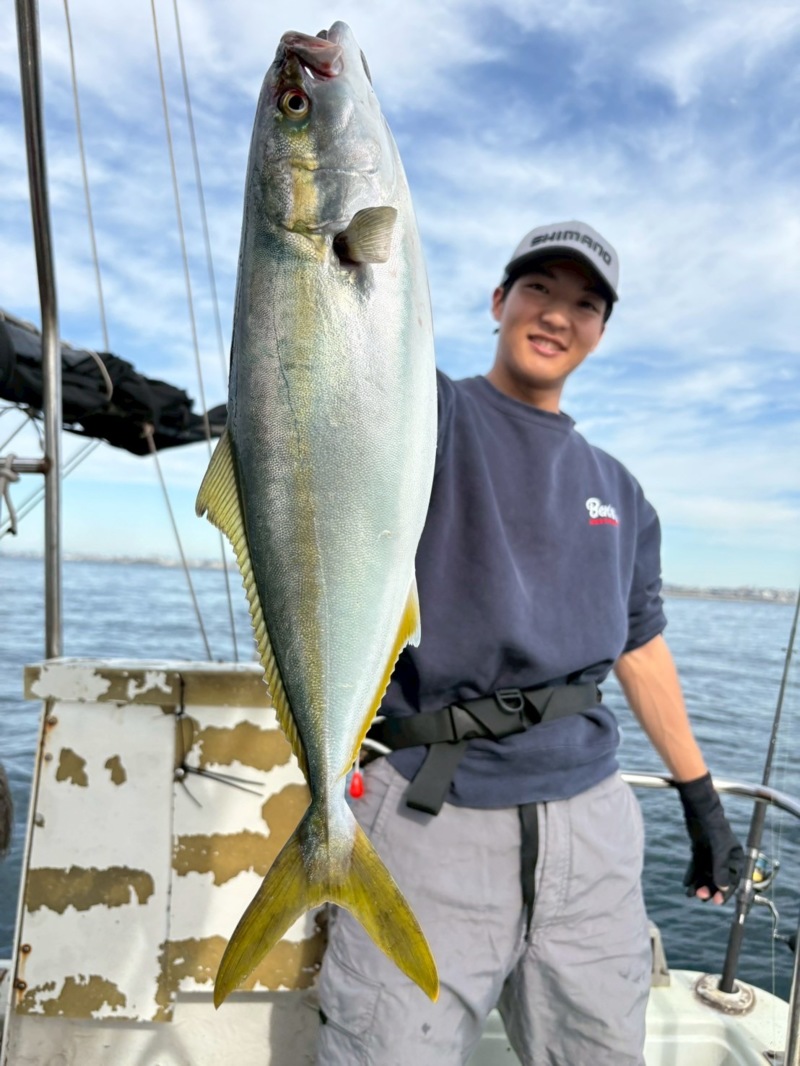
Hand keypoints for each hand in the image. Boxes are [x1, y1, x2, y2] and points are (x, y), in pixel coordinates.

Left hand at [676, 772, 743, 903]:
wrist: (699, 808)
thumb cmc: (713, 825)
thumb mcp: (718, 847)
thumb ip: (720, 867)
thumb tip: (722, 887)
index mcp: (735, 856)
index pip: (733, 879)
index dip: (725, 892)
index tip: (717, 901)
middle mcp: (724, 857)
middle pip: (718, 878)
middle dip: (710, 888)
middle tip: (702, 897)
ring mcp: (711, 853)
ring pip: (706, 873)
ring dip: (699, 883)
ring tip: (691, 893)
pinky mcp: (699, 849)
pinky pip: (696, 866)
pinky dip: (692, 875)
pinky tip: (686, 884)